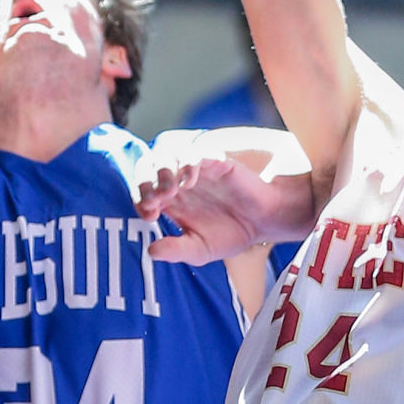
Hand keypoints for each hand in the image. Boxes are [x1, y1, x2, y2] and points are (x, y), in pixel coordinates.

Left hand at [133, 133, 294, 262]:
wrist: (263, 224)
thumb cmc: (230, 235)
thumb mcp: (199, 250)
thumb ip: (176, 250)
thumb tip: (151, 251)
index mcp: (170, 202)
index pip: (142, 191)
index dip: (140, 200)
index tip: (150, 216)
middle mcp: (178, 182)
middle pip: (147, 167)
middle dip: (145, 182)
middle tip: (154, 201)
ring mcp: (195, 169)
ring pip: (166, 155)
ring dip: (162, 171)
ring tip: (170, 192)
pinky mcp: (214, 162)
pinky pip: (194, 152)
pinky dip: (187, 163)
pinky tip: (189, 181)